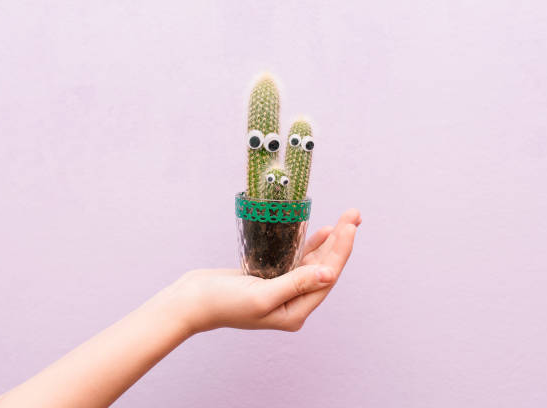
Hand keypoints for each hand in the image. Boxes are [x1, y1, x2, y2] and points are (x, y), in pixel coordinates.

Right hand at [169, 209, 360, 333]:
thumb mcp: (261, 295)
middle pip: (325, 268)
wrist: (192, 301)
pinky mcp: (271, 278)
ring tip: (346, 218)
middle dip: (340, 241)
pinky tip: (322, 231)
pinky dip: (310, 245)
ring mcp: (283, 290)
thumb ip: (295, 283)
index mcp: (294, 313)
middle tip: (354, 214)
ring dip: (330, 241)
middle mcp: (293, 303)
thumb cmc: (222, 302)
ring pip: (314, 262)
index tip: (350, 226)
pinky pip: (298, 260)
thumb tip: (329, 274)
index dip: (341, 250)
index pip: (327, 278)